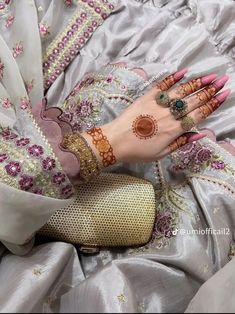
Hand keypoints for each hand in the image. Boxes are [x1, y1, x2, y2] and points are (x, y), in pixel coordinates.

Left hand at [82, 69, 229, 164]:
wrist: (115, 142)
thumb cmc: (138, 151)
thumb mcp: (162, 153)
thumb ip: (181, 142)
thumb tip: (200, 133)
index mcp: (174, 130)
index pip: (198, 115)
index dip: (212, 105)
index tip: (224, 95)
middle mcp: (169, 115)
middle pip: (193, 101)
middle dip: (210, 90)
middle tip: (223, 80)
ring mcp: (158, 104)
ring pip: (181, 91)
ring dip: (197, 83)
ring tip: (211, 76)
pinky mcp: (147, 97)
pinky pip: (162, 86)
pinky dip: (174, 78)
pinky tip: (184, 72)